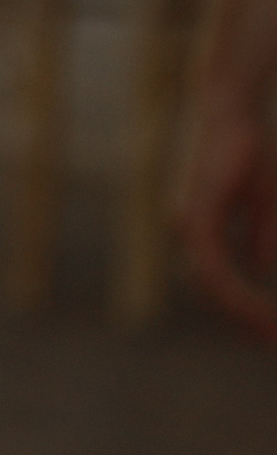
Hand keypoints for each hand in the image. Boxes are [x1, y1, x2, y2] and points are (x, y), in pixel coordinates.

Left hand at [179, 90, 276, 343]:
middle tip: (276, 343)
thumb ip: (258, 234)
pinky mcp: (196, 213)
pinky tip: (257, 305)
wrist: (232, 111)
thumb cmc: (246, 150)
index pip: (217, 283)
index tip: (271, 333)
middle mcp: (187, 230)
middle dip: (245, 322)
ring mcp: (188, 223)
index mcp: (199, 230)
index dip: (244, 310)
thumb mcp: (261, 201)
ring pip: (211, 285)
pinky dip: (235, 289)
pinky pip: (213, 263)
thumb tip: (260, 267)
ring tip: (274, 332)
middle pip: (212, 292)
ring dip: (243, 312)